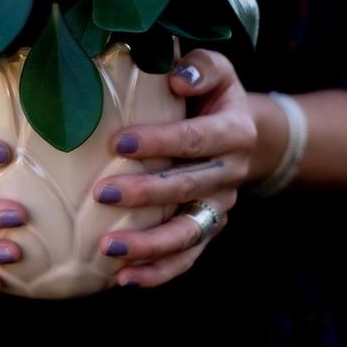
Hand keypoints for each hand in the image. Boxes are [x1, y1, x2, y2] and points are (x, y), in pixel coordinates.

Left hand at [92, 49, 257, 287]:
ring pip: (188, 233)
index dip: (161, 142)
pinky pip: (187, 258)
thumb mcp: (215, 70)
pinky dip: (157, 271)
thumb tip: (176, 77)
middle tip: (104, 193)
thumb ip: (200, 67)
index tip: (118, 143)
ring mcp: (220, 206)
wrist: (243, 133)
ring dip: (149, 244)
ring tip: (107, 248)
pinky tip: (123, 278)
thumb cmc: (212, 95)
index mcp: (235, 131)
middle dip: (146, 193)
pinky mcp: (209, 229)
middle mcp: (232, 173)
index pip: (198, 138)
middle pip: (189, 187)